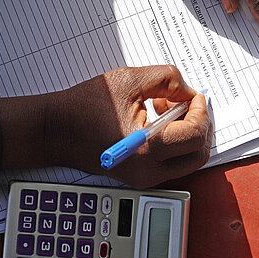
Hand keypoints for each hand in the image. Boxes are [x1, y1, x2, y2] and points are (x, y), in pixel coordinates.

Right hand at [0, 66, 210, 187]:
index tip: (195, 96)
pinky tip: (156, 120)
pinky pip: (171, 163)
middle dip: (200, 125)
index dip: (201, 111)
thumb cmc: (85, 106)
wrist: (57, 130)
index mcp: (147, 147)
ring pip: (188, 161)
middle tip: (187, 103)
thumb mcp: (129, 79)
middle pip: (198, 154)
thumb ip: (168, 80)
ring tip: (165, 109)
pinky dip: (174, 143)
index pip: (195, 135)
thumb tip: (190, 93)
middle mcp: (148, 170)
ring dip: (187, 134)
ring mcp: (144, 178)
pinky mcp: (139, 178)